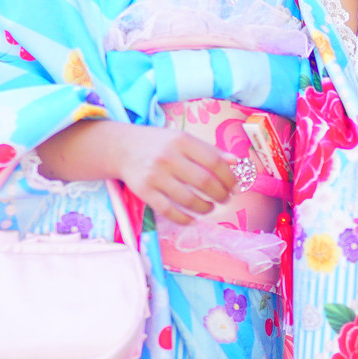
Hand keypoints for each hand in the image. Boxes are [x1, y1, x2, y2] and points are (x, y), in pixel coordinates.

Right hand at [116, 125, 238, 225]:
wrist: (122, 148)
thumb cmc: (159, 143)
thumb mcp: (183, 139)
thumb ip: (209, 150)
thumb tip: (236, 162)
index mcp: (181, 140)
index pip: (214, 162)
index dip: (229, 178)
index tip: (235, 187)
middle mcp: (168, 157)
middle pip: (204, 182)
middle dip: (220, 195)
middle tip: (225, 199)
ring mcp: (155, 175)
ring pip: (188, 199)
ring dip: (205, 208)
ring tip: (209, 207)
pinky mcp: (144, 191)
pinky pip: (168, 211)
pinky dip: (184, 219)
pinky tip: (192, 219)